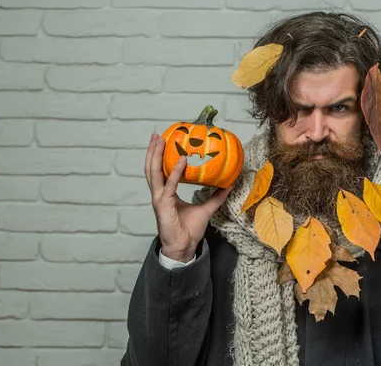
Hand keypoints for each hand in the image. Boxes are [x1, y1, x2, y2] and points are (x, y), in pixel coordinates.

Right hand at [145, 133, 231, 262]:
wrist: (184, 247)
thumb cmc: (189, 230)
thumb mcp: (206, 208)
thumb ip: (215, 196)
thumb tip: (228, 184)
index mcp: (166, 193)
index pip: (160, 171)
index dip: (160, 157)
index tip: (164, 141)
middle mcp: (159, 194)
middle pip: (152, 168)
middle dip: (153, 151)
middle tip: (157, 135)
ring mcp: (159, 199)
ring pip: (154, 173)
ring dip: (157, 156)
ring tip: (161, 141)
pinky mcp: (163, 205)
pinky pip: (169, 186)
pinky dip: (175, 172)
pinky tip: (182, 161)